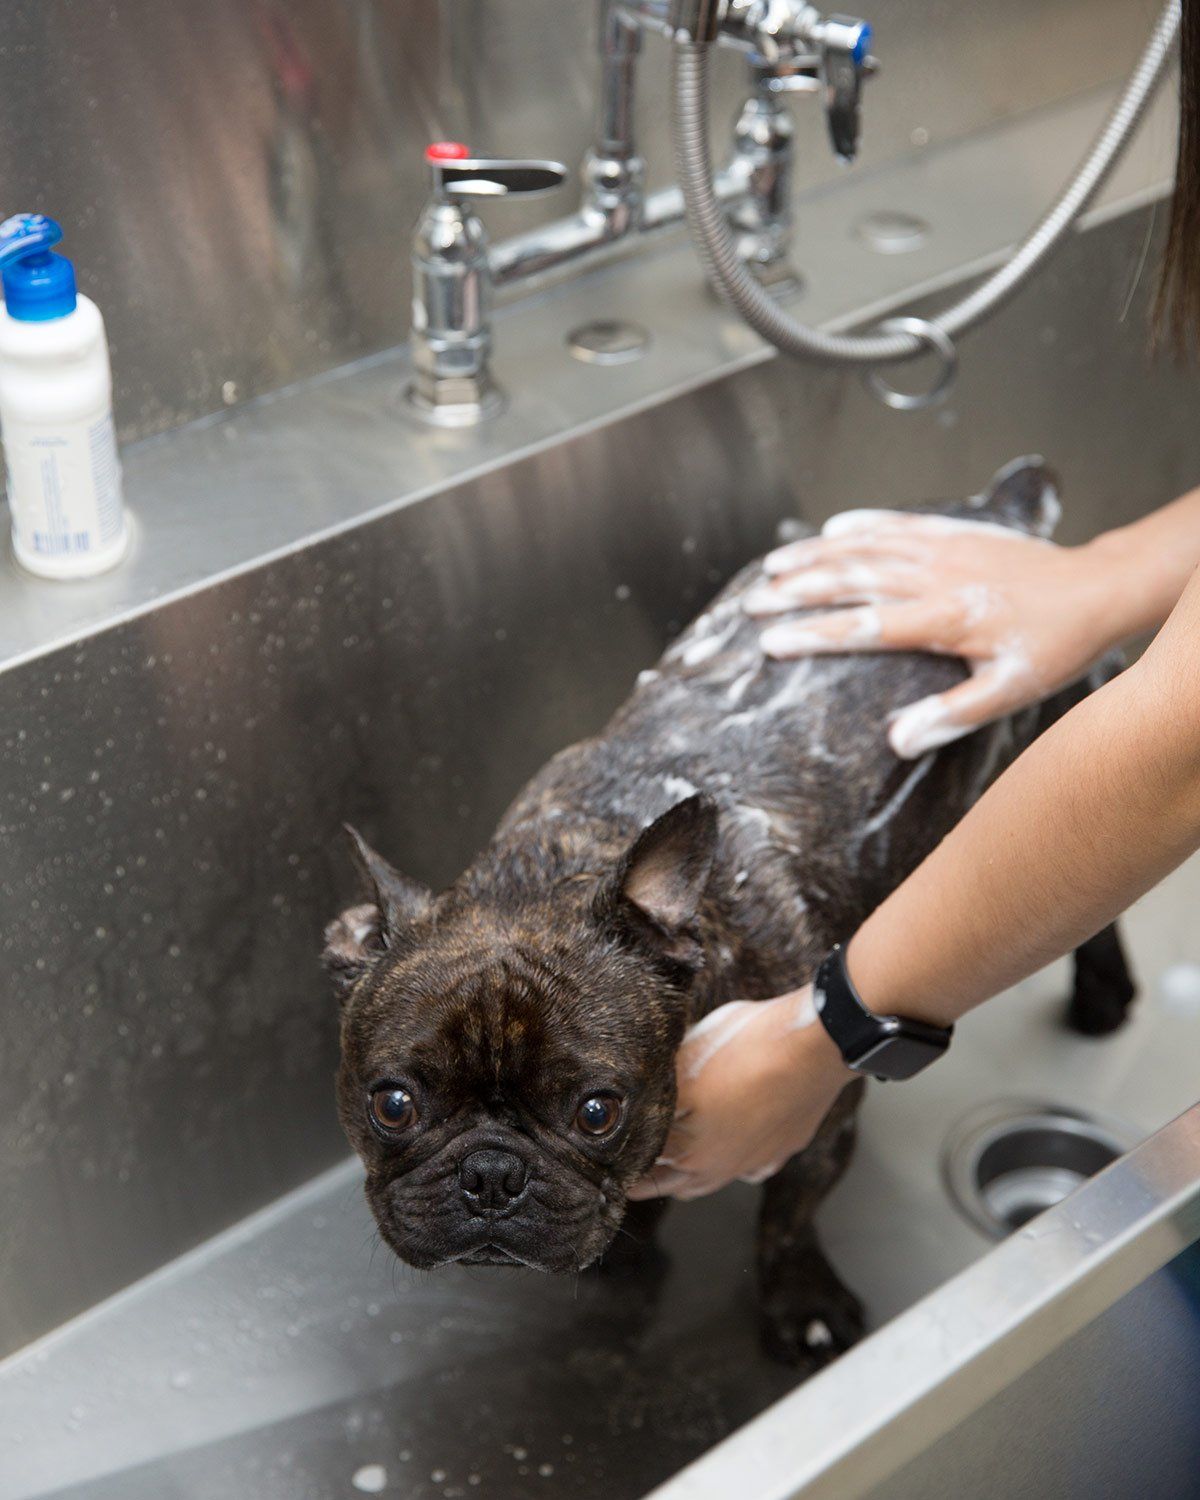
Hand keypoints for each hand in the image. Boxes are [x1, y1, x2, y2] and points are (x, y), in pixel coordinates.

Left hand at [627, 985, 852, 1201]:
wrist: (813, 1046)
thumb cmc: (746, 1045)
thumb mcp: (686, 1054)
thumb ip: (659, 1082)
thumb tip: (635, 1092)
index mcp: (684, 1145)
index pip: (639, 1162)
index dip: (618, 1156)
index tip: (600, 1157)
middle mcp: (715, 1166)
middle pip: (669, 1183)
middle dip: (647, 1175)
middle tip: (627, 1167)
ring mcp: (751, 1163)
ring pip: (707, 1183)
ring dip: (686, 1175)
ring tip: (671, 1162)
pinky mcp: (781, 1151)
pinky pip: (748, 1170)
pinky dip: (734, 1163)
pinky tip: (730, 1147)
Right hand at [743, 511, 1116, 757]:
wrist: (1096, 589)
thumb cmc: (1053, 644)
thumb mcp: (1008, 691)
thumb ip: (951, 716)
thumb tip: (897, 742)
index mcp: (945, 618)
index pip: (864, 626)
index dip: (814, 634)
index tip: (771, 643)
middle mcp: (936, 577)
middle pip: (852, 579)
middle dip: (797, 590)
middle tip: (754, 605)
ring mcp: (942, 548)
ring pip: (866, 546)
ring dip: (816, 555)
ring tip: (772, 568)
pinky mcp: (953, 532)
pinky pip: (898, 524)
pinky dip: (861, 524)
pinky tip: (831, 530)